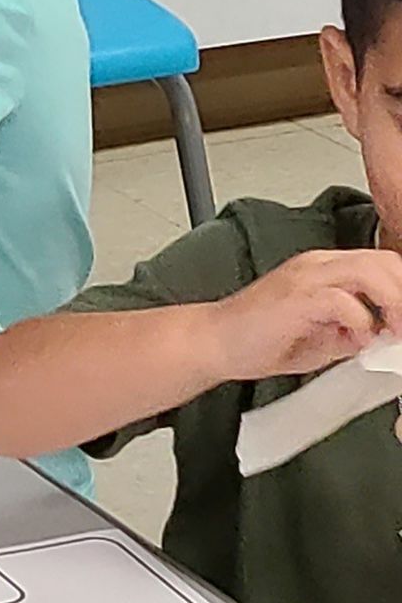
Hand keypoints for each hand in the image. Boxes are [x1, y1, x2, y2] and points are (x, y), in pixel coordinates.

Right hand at [208, 249, 401, 380]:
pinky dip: (362, 323)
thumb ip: (356, 331)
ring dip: (393, 305)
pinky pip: (345, 301)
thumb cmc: (261, 338)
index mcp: (325, 269)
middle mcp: (317, 265)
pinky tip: (356, 341)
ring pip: (370, 271)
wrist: (218, 341)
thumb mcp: (325, 337)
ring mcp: (306, 276)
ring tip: (391, 334)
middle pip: (384, 261)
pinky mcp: (296, 296)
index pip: (382, 265)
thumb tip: (386, 339)